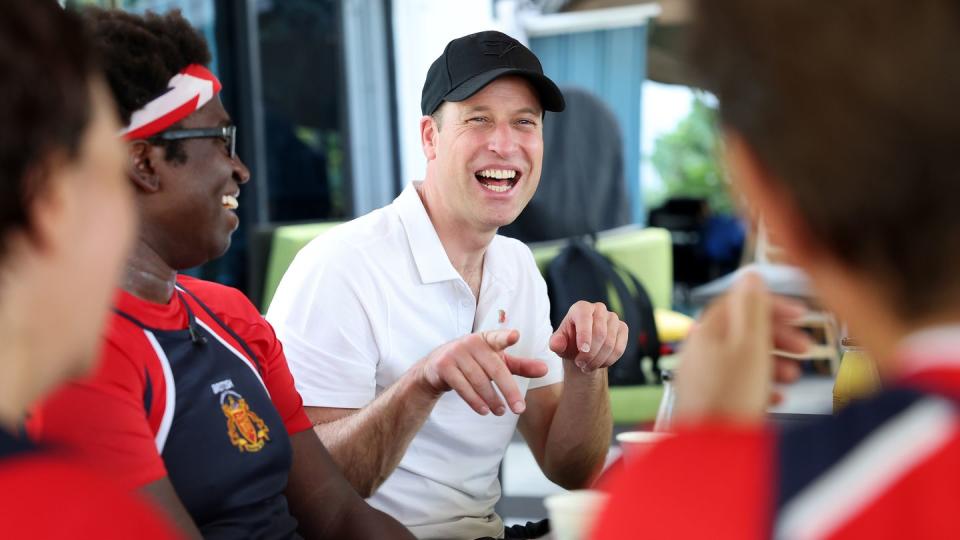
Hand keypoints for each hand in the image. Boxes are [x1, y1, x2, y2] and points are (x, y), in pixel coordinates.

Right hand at [417, 329, 547, 415]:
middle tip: (519, 409)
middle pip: (494, 369)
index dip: (506, 337)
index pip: (498, 337)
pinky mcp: (443, 366)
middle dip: (509, 391)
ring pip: (479, 380)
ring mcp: (455, 353)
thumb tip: (545, 370)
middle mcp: (470, 342)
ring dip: (492, 399)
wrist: (435, 367)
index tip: (515, 336)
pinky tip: (484, 411)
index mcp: (486, 339)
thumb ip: (520, 365)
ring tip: (501, 412)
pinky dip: (475, 401)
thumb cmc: (474, 362)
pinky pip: (462, 387)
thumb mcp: (497, 362)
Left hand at [549, 301, 628, 372]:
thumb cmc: (569, 343)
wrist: (583, 349)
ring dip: (598, 360)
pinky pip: (619, 348)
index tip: (582, 351)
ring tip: (587, 366)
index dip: (585, 335)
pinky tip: (599, 364)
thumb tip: (556, 344)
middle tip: (580, 365)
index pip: (585, 318)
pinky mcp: (623, 328)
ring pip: (610, 343)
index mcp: (581, 308)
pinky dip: (609, 360)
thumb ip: (556, 343)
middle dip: (590, 353)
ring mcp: (613, 317)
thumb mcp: (559, 344)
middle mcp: (599, 308)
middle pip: (600, 333)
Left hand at [675, 273, 809, 423]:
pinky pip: (739, 384)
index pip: (739, 302)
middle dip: (778, 336)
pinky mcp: (710, 401)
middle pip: (743, 331)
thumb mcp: (750, 346)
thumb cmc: (729, 399)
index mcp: (707, 331)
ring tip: (794, 376)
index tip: (800, 313)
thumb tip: (750, 275)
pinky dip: (760, 385)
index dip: (772, 304)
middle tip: (805, 346)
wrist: (713, 451)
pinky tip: (775, 397)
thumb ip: (752, 309)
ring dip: (773, 362)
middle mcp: (700, 351)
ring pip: (743, 358)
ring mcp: (703, 377)